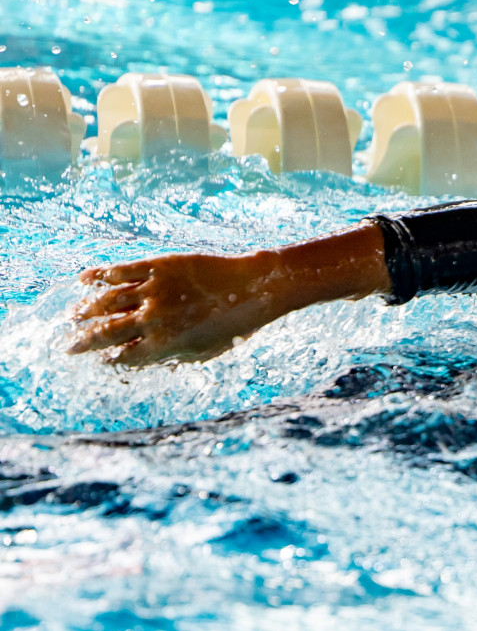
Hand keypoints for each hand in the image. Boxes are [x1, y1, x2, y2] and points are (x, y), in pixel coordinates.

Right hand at [69, 251, 286, 365]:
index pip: (121, 357)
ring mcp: (153, 291)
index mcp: (164, 344)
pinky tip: (84, 280)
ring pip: (106, 301)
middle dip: (82, 341)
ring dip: (85, 310)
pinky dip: (97, 275)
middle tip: (67, 346)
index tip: (96, 360)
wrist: (254, 287)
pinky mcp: (157, 267)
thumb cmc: (233, 326)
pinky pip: (118, 271)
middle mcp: (153, 319)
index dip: (105, 360)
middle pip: (105, 333)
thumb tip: (140, 364)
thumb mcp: (203, 352)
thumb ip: (170, 358)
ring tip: (73, 315)